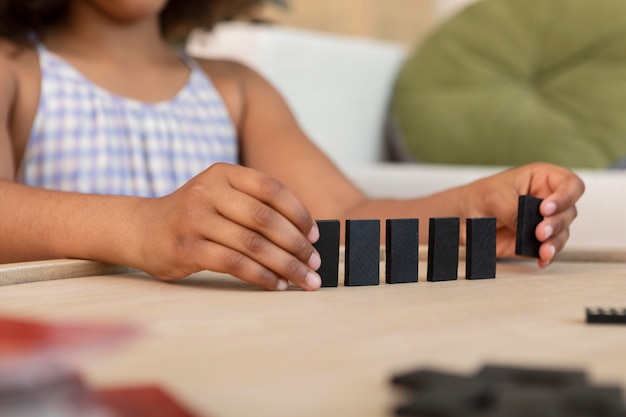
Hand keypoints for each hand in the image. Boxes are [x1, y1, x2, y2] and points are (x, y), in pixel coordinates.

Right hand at [134, 163, 321, 289]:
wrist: (142, 229)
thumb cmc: (194, 217)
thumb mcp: (220, 197)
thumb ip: (254, 207)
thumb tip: (304, 237)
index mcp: (223, 173)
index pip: (271, 189)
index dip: (299, 213)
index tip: (315, 235)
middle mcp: (208, 191)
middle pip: (265, 218)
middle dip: (296, 244)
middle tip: (315, 263)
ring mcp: (195, 218)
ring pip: (252, 243)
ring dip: (285, 265)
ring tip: (303, 278)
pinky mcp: (186, 247)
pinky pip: (234, 263)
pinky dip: (260, 276)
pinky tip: (276, 284)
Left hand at [458, 162, 584, 266]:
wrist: (462, 217)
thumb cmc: (479, 197)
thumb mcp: (494, 196)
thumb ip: (513, 209)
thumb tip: (528, 226)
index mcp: (542, 179)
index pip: (570, 185)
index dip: (565, 196)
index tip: (546, 208)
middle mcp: (548, 200)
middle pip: (569, 212)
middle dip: (557, 223)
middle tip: (540, 231)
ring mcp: (543, 222)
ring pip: (562, 233)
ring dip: (554, 242)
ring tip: (542, 249)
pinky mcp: (535, 241)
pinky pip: (549, 250)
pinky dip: (547, 256)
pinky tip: (541, 259)